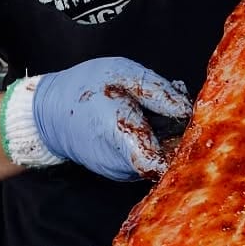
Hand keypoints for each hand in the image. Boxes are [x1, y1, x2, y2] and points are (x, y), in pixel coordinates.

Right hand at [33, 57, 192, 181]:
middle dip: (181, 130)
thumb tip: (187, 108)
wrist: (49, 115)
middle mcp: (123, 163)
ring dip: (168, 133)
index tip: (195, 125)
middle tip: (176, 99)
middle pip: (168, 156)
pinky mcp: (122, 172)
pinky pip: (148, 158)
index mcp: (122, 135)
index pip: (162, 162)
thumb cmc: (85, 88)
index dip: (185, 146)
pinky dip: (155, 139)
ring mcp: (122, 172)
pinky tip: (147, 117)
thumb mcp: (121, 73)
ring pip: (160, 157)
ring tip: (155, 104)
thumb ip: (157, 91)